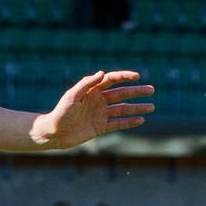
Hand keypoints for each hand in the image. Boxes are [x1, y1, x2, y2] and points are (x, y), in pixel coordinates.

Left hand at [29, 69, 154, 148]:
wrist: (53, 133)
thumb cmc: (60, 112)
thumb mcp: (72, 96)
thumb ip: (87, 84)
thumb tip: (102, 72)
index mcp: (91, 91)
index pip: (111, 80)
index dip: (124, 77)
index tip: (137, 76)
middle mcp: (98, 101)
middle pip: (121, 94)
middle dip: (136, 92)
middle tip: (152, 90)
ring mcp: (100, 114)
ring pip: (123, 109)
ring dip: (137, 108)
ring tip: (152, 107)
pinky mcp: (100, 127)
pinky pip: (118, 123)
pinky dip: (129, 122)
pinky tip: (141, 120)